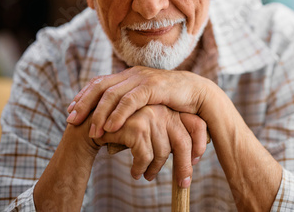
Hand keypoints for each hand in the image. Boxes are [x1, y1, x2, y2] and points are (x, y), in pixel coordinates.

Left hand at [67, 66, 211, 137]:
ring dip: (99, 114)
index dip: (83, 96)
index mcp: (129, 76)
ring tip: (91, 132)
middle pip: (100, 86)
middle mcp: (133, 74)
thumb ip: (130, 111)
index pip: (100, 83)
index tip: (70, 112)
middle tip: (71, 121)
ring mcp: (142, 78)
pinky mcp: (153, 86)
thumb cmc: (172, 103)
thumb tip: (111, 129)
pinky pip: (130, 100)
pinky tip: (110, 127)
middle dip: (83, 104)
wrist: (198, 95)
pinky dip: (118, 114)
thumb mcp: (147, 104)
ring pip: (112, 94)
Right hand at [93, 105, 207, 186]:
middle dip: (184, 166)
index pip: (197, 124)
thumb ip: (168, 136)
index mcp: (170, 109)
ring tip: (147, 175)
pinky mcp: (137, 126)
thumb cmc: (126, 130)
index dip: (200, 145)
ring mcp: (150, 116)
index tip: (195, 162)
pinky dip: (140, 168)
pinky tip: (135, 172)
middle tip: (183, 183)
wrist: (93, 123)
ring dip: (154, 170)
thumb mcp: (151, 129)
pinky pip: (146, 156)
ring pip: (163, 153)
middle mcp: (163, 110)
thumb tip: (190, 159)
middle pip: (184, 142)